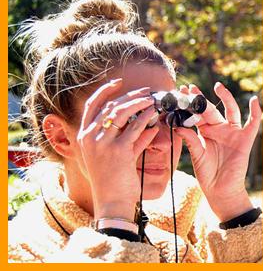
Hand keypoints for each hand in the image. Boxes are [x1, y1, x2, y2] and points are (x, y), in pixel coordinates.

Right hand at [77, 79, 158, 220]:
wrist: (111, 202)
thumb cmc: (110, 178)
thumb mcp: (108, 155)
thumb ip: (123, 138)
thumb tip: (144, 124)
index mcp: (84, 135)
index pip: (93, 104)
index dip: (105, 90)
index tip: (118, 82)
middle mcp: (90, 137)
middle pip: (111, 106)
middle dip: (130, 96)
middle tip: (146, 92)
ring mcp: (103, 144)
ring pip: (122, 113)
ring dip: (139, 104)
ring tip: (152, 100)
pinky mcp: (119, 151)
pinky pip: (136, 129)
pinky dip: (146, 120)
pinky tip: (154, 117)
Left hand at [175, 82, 261, 220]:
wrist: (220, 189)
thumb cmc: (206, 172)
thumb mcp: (196, 154)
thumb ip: (189, 139)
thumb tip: (177, 125)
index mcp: (205, 131)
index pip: (197, 114)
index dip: (190, 104)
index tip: (181, 92)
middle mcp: (218, 129)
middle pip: (210, 109)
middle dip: (201, 99)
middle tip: (191, 89)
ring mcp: (232, 133)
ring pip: (230, 110)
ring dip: (225, 98)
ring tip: (217, 86)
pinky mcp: (244, 139)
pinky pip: (252, 124)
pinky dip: (255, 112)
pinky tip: (253, 100)